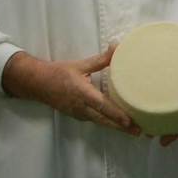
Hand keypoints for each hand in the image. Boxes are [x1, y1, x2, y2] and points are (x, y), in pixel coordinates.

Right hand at [2, 47, 139, 135]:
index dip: (116, 114)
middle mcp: (81, 107)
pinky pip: (95, 120)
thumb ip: (100, 59)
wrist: (38, 83)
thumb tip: (117, 46)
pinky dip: (107, 123)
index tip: (129, 120)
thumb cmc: (60, 72)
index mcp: (82, 93)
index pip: (102, 105)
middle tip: (139, 132)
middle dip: (122, 126)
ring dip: (116, 127)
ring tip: (133, 131)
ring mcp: (78, 113)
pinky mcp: (77, 115)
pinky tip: (118, 124)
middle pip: (104, 119)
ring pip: (100, 122)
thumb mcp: (80, 64)